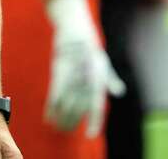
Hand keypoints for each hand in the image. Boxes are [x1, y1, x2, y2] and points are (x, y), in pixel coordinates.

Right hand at [45, 0, 125, 136]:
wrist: (74, 32)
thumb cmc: (90, 48)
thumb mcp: (103, 63)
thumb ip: (110, 80)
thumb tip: (118, 91)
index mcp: (98, 81)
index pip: (97, 107)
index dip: (94, 122)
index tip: (90, 134)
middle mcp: (85, 82)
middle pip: (78, 109)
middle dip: (72, 122)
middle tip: (66, 131)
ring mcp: (71, 78)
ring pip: (65, 105)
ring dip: (61, 118)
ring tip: (57, 128)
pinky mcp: (58, 73)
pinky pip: (54, 95)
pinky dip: (51, 108)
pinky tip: (48, 117)